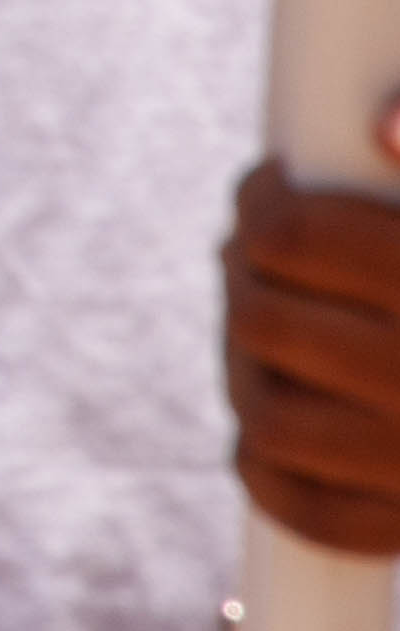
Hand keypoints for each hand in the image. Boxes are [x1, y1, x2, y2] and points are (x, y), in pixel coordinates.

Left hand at [234, 150, 399, 550]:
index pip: (296, 237)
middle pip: (263, 318)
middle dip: (248, 276)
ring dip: (246, 365)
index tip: (272, 190)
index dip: (267, 203)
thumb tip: (384, 124)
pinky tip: (279, 418)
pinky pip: (302, 505)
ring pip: (265, 412)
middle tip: (258, 257)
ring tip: (268, 327)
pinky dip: (269, 465)